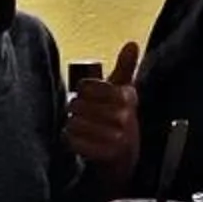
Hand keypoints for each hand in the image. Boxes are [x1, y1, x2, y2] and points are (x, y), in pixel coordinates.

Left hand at [65, 42, 141, 184]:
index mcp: (127, 96)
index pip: (88, 86)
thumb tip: (132, 43)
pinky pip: (73, 141)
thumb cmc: (118, 119)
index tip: (87, 96)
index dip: (82, 91)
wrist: (125, 158)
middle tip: (81, 114)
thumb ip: (125, 67)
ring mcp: (117, 137)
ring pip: (74, 123)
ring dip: (71, 125)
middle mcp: (125, 116)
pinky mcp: (106, 155)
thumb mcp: (123, 93)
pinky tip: (77, 140)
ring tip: (80, 127)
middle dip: (75, 110)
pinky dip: (70, 140)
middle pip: (78, 105)